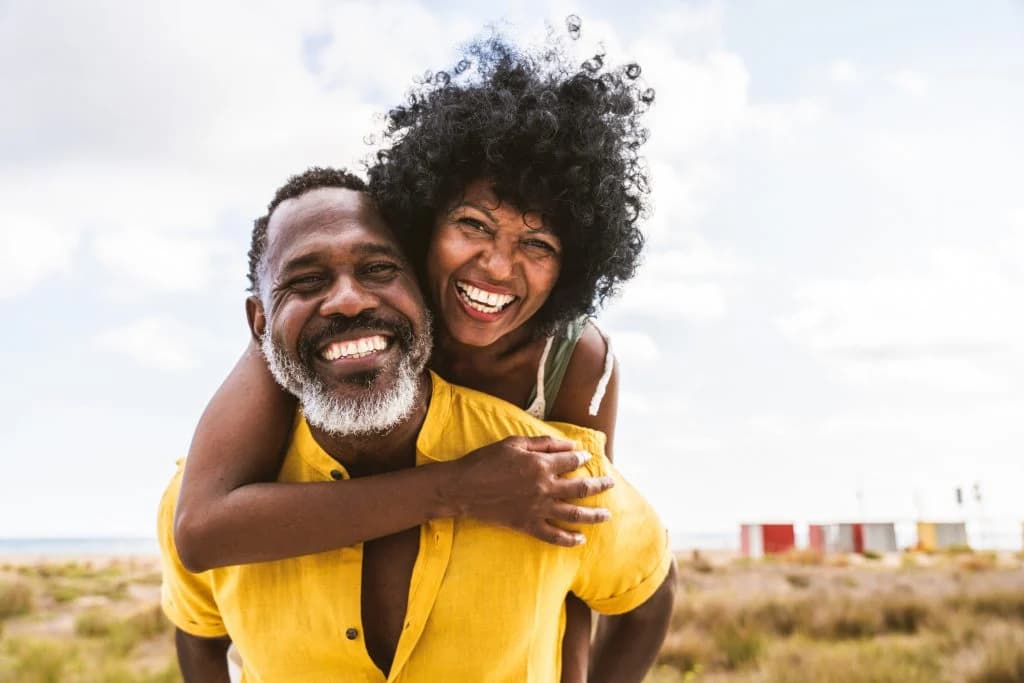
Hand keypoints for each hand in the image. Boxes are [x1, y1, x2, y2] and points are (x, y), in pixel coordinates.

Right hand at [443, 435, 614, 546]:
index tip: (587, 457)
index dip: (581, 458)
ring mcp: (537, 509)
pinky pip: (553, 536)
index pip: (571, 461)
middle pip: (581, 488)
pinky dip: (568, 539)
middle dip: (599, 486)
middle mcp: (544, 488)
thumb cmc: (486, 460)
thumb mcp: (514, 443)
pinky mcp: (527, 525)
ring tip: (606, 516)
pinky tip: (580, 540)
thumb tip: (569, 445)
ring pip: (574, 515)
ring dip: (593, 515)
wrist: (463, 488)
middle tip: (610, 484)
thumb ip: (543, 443)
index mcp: (541, 465)